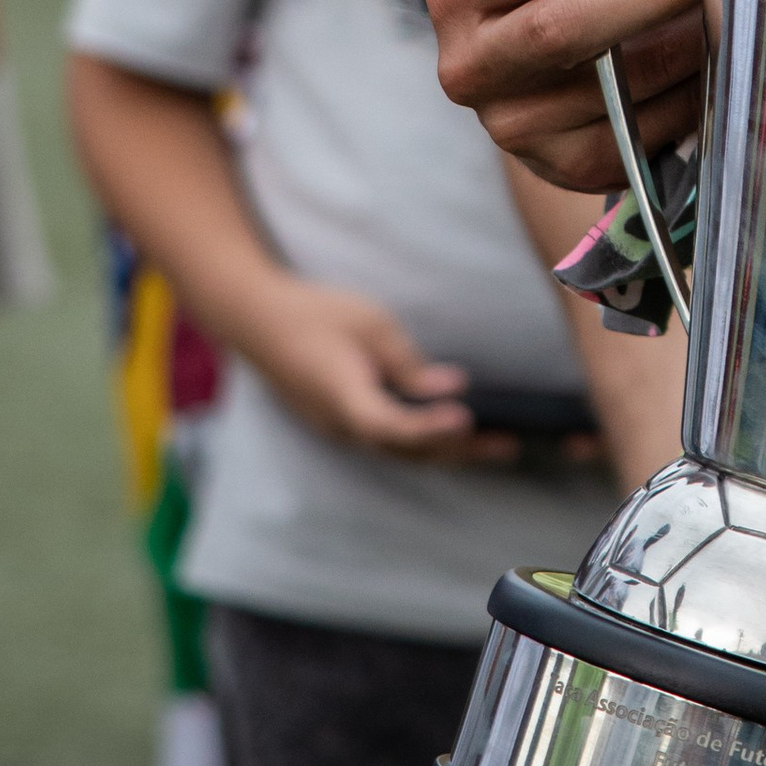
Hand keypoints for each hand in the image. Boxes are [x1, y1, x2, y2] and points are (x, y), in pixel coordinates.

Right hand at [235, 276, 517, 460]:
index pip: (393, 426)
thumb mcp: (370, 323)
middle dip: (459, 451)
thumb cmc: (315, 313)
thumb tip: (450, 387)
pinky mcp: (340, 424)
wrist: (257, 321)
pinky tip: (453, 435)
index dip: (431, 427)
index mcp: (344, 398)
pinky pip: (387, 442)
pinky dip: (422, 442)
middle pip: (406, 451)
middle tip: (508, 445)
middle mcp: (341, 426)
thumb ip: (409, 361)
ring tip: (494, 444)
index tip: (467, 417)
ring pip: (399, 452)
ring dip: (445, 451)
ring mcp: (338, 430)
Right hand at [431, 0, 709, 192]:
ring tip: (724, 4)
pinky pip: (640, 132)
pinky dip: (688, 95)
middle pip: (567, 27)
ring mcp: (511, 127)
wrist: (544, 79)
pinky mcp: (561, 168)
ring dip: (686, 41)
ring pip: (616, 85)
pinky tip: (710, 60)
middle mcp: (469, 64)